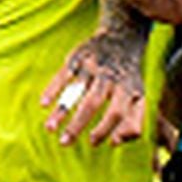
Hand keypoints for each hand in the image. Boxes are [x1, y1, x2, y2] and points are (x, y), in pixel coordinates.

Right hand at [40, 28, 145, 146]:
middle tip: (64, 143)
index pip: (117, 112)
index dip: (105, 128)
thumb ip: (133, 124)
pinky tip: (43, 104)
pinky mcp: (77, 57)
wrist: (120, 38)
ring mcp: (92, 66)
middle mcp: (109, 77)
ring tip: (49, 129)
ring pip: (75, 90)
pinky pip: (63, 74)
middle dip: (78, 124)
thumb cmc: (127, 79)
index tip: (92, 142)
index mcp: (126, 88)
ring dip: (61, 110)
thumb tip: (113, 143)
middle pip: (93, 103)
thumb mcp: (138, 99)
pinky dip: (52, 88)